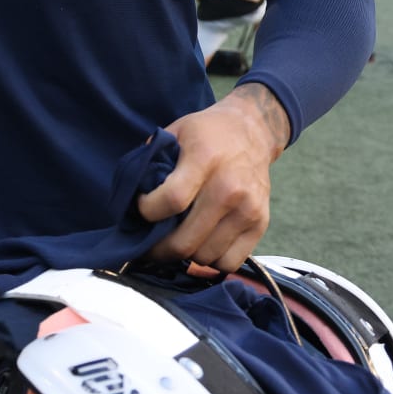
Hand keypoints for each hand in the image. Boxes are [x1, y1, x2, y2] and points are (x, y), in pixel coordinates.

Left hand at [137, 84, 287, 270]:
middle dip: (158, 247)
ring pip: (206, 256)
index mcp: (204, 160)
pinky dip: (210, 261)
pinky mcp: (261, 224)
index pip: (171, 200)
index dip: (147, 210)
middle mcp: (229, 188)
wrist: (252, 131)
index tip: (141, 206)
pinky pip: (230, 262)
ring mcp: (248, 210)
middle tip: (148, 243)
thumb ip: (152, 161)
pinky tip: (200, 243)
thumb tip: (130, 196)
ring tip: (175, 240)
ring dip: (184, 254)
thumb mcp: (174, 132)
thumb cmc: (206, 133)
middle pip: (186, 239)